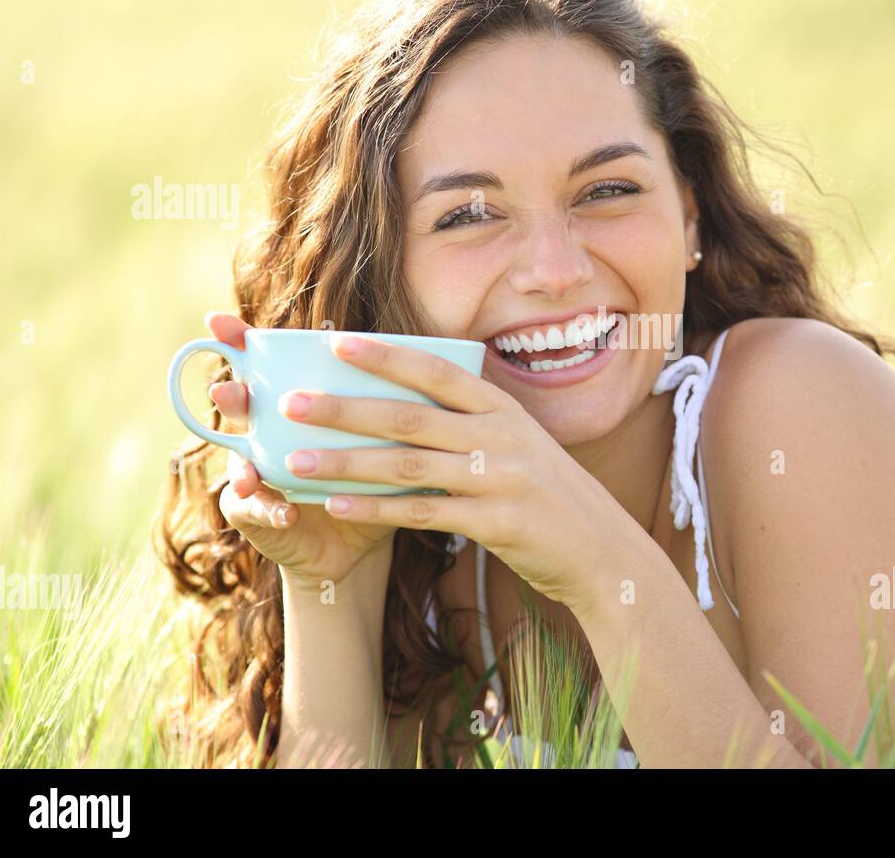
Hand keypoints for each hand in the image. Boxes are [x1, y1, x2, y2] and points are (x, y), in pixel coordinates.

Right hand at [203, 312, 396, 589]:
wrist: (357, 538)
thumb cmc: (371, 474)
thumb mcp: (382, 436)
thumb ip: (386, 401)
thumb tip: (420, 356)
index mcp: (292, 405)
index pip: (260, 365)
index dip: (236, 340)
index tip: (218, 320)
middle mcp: (265, 433)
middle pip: (241, 407)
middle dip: (233, 398)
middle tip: (229, 391)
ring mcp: (255, 474)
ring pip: (238, 461)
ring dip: (242, 464)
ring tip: (249, 471)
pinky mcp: (256, 514)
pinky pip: (257, 510)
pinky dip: (273, 510)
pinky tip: (289, 512)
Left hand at [277, 333, 638, 613]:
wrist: (603, 552)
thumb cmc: (552, 497)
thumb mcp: (523, 445)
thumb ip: (476, 425)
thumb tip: (410, 407)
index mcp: (505, 410)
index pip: (437, 372)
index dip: (386, 356)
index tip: (335, 342)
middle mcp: (502, 437)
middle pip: (409, 416)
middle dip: (345, 407)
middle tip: (290, 403)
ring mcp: (500, 479)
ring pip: (407, 465)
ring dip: (346, 461)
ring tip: (295, 459)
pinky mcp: (495, 523)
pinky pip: (422, 513)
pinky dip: (376, 508)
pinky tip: (336, 504)